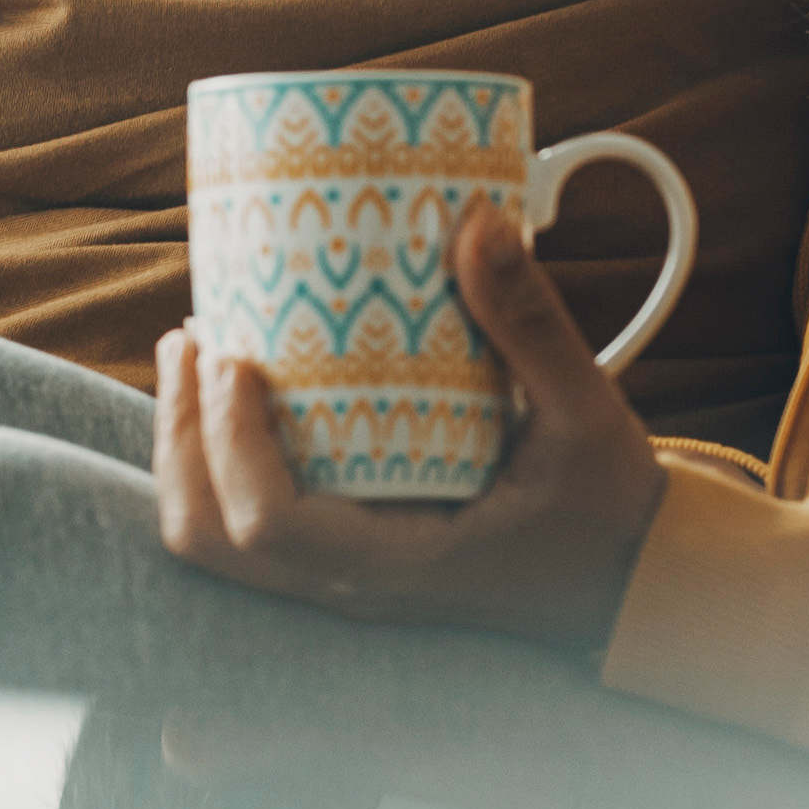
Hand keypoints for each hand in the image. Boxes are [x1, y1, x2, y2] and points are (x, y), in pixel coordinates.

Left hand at [152, 205, 670, 655]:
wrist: (626, 578)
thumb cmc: (604, 507)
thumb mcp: (585, 413)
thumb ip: (532, 324)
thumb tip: (478, 225)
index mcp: (402, 564)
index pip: (270, 527)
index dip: (229, 443)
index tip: (232, 359)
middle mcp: (353, 583)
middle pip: (211, 537)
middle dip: (182, 434)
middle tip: (192, 339)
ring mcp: (340, 578)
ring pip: (216, 540)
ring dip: (188, 449)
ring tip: (194, 354)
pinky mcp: (343, 557)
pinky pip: (248, 526)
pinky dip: (218, 462)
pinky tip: (231, 392)